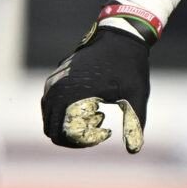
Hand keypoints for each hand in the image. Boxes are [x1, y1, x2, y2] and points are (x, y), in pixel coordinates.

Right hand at [42, 24, 152, 151]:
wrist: (121, 36)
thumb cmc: (130, 66)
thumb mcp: (136, 96)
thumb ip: (134, 124)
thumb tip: (134, 151)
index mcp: (70, 94)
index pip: (60, 135)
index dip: (83, 141)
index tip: (107, 130)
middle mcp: (56, 88)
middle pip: (51, 130)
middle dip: (75, 136)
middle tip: (102, 125)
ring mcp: (53, 82)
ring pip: (50, 118)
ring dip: (71, 124)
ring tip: (99, 114)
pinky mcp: (56, 78)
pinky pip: (52, 105)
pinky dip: (67, 113)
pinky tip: (93, 106)